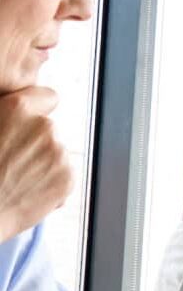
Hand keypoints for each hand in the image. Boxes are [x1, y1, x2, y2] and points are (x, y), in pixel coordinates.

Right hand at [0, 87, 71, 240]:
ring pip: (56, 153)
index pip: (48, 97)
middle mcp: (45, 126)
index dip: (38, 110)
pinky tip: (26, 193)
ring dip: (42, 164)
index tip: (29, 124)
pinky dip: (50, 184)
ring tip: (14, 180)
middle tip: (10, 161)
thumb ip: (6, 116)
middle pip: (50, 129)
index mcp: (19, 108)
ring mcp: (59, 152)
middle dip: (36, 142)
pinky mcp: (68, 177)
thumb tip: (17, 112)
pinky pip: (62, 176)